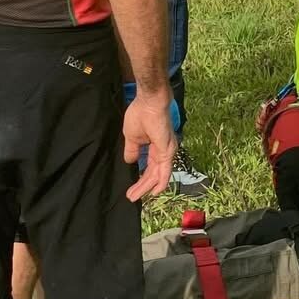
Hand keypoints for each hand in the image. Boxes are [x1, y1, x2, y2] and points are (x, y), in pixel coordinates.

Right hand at [124, 87, 176, 201]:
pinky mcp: (168, 150)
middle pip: (153, 173)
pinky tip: (154, 191)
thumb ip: (133, 151)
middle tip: (131, 196)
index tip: (131, 188)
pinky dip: (161, 181)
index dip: (141, 178)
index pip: (149, 167)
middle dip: (142, 186)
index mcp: (155, 146)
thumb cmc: (140, 114)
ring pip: (157, 174)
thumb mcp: (132, 137)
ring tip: (133, 196)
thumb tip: (130, 161)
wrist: (149, 101)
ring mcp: (167, 151)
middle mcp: (163, 150)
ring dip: (146, 187)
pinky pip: (165, 169)